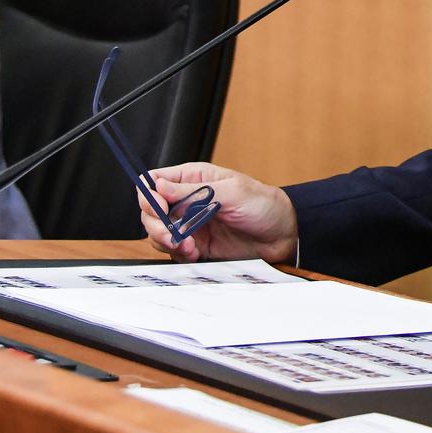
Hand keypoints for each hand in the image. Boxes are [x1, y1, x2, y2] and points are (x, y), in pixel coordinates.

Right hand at [139, 162, 297, 265]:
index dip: (149, 194)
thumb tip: (159, 187)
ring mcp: (189, 224)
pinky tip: (196, 254)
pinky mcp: (195, 245)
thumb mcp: (230, 191)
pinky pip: (174, 251)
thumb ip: (192, 191)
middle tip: (172, 234)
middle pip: (150, 210)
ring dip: (168, 241)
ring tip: (190, 247)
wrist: (282, 235)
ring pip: (158, 232)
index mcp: (192, 178)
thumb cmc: (262, 204)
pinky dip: (179, 254)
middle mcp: (186, 201)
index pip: (154, 181)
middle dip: (156, 224)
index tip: (159, 208)